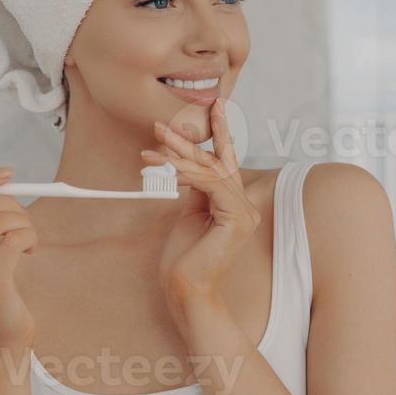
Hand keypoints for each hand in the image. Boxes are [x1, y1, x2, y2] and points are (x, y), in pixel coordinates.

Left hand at [141, 99, 260, 309]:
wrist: (185, 288)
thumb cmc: (184, 258)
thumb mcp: (188, 214)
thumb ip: (196, 190)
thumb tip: (190, 165)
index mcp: (235, 204)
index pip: (227, 162)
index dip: (221, 133)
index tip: (215, 106)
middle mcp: (245, 206)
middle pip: (215, 163)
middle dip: (186, 142)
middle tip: (160, 126)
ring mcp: (244, 213)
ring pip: (210, 172)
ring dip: (177, 157)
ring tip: (150, 150)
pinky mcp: (237, 220)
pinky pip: (210, 186)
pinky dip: (186, 176)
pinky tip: (167, 171)